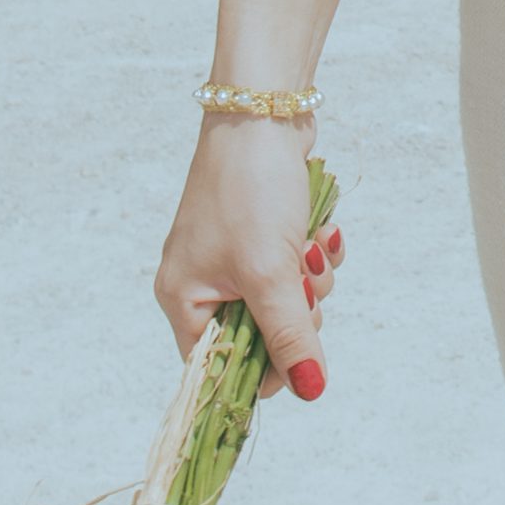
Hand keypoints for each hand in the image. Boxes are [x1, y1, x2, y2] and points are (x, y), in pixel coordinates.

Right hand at [156, 112, 343, 396]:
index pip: (219, 367)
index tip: (300, 363)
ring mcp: (237, 257)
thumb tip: (311, 391)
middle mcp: (205, 283)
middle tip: (303, 280)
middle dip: (298, 311)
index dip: (263, 371)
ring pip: (291, 302)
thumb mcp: (270, 273)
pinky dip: (315, 253)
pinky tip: (319, 228)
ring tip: (310, 245)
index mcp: (184, 299)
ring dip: (313, 278)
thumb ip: (290, 336)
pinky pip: (300, 269)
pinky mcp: (267, 235)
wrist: (266, 112)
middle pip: (264, 336)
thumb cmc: (250, 190)